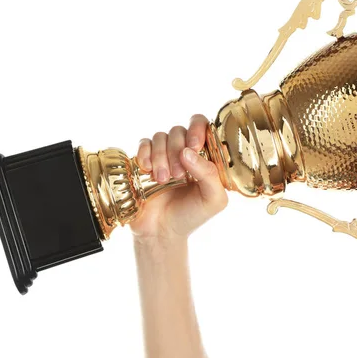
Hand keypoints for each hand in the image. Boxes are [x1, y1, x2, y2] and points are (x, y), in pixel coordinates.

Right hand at [129, 114, 227, 241]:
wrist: (161, 232)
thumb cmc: (191, 215)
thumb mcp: (213, 200)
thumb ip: (210, 174)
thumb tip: (188, 151)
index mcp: (204, 156)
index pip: (202, 125)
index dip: (197, 129)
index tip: (194, 146)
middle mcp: (183, 151)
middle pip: (179, 130)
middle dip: (177, 151)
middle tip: (178, 175)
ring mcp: (162, 155)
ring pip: (160, 137)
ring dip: (161, 157)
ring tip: (163, 180)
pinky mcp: (144, 161)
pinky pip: (143, 144)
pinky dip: (145, 153)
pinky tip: (148, 170)